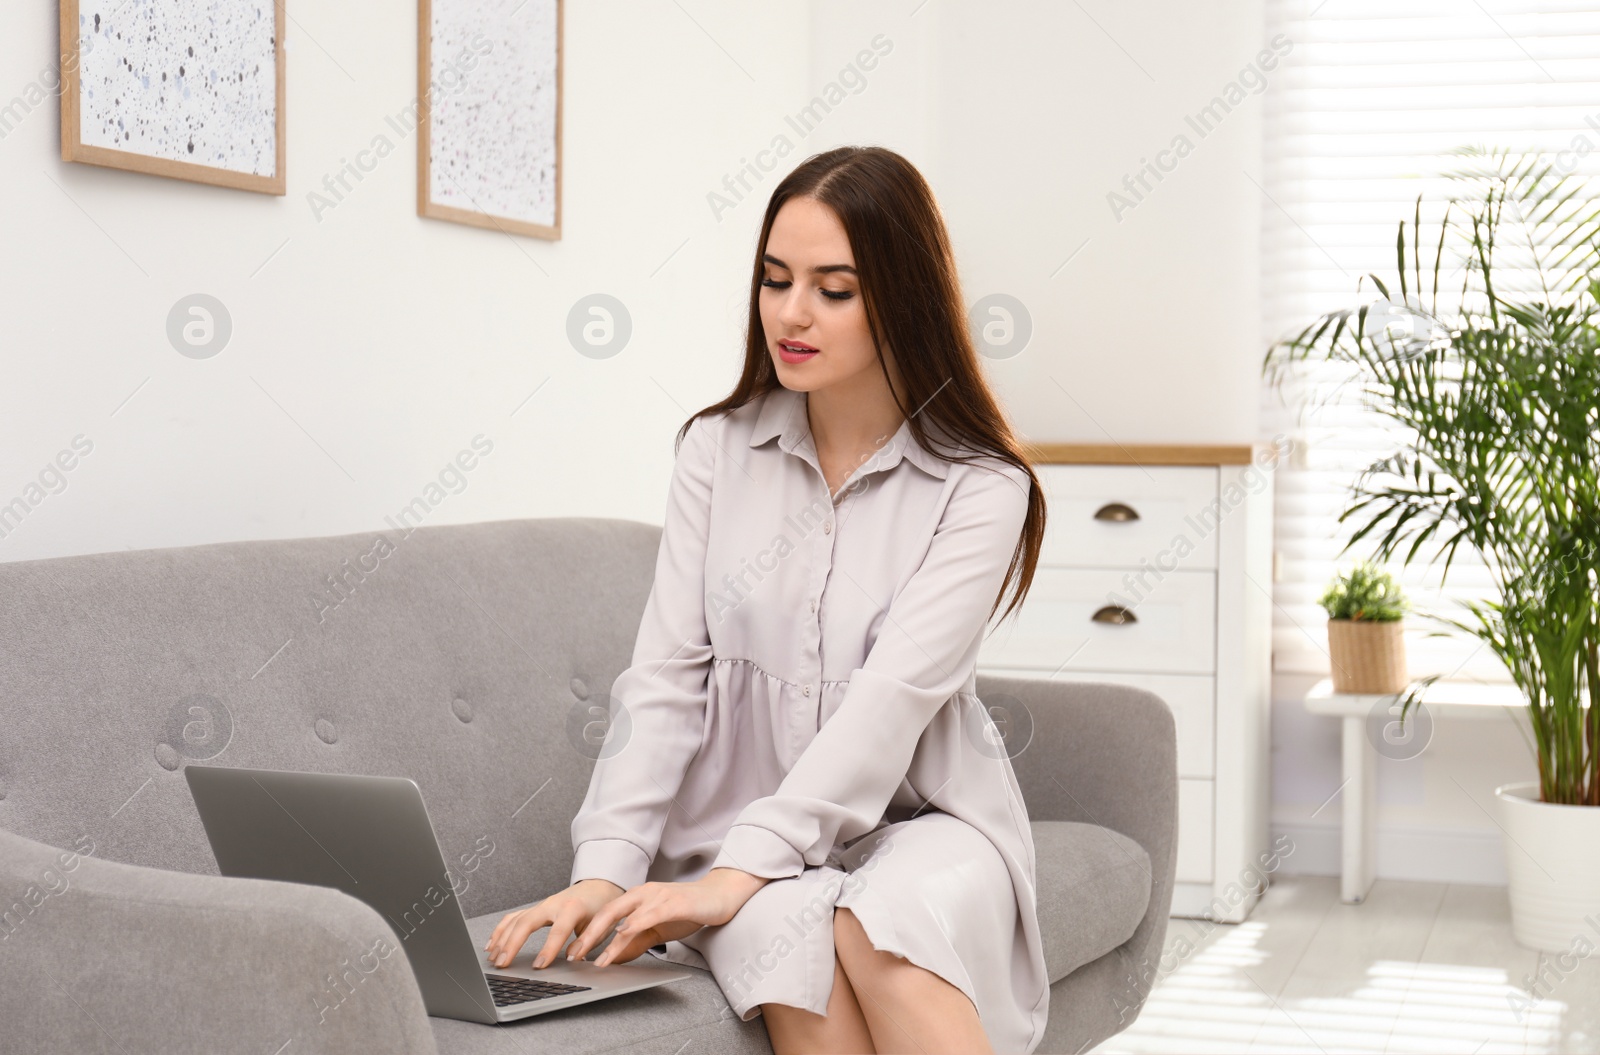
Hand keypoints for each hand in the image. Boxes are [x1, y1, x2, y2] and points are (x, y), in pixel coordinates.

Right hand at [484, 878, 625, 969]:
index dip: (548, 949)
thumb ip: (587, 942)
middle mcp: (553, 904)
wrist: (599, 886)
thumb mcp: (600, 925)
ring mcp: (542, 905)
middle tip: (503, 964)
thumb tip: (574, 959)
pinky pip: (514, 918)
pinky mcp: (536, 908)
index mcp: (572, 908)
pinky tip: (492, 944)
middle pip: (527, 922)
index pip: (558, 930)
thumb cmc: (601, 907)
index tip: (539, 966)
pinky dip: (501, 930)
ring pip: (516, 920)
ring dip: (502, 940)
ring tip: (493, 959)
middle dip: (512, 944)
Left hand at [568, 867, 768, 966]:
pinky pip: (649, 914)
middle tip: (575, 955)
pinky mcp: (673, 902)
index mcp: (638, 897)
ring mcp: (658, 896)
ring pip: (625, 916)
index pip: (606, 914)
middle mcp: (643, 893)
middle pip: (608, 912)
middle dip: (589, 936)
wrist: (718, 896)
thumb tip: (616, 957)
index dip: (589, 933)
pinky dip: (634, 924)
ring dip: (608, 939)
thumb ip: (638, 940)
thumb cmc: (689, 910)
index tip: (574, 951)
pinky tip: (623, 934)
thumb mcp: (658, 928)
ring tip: (596, 957)